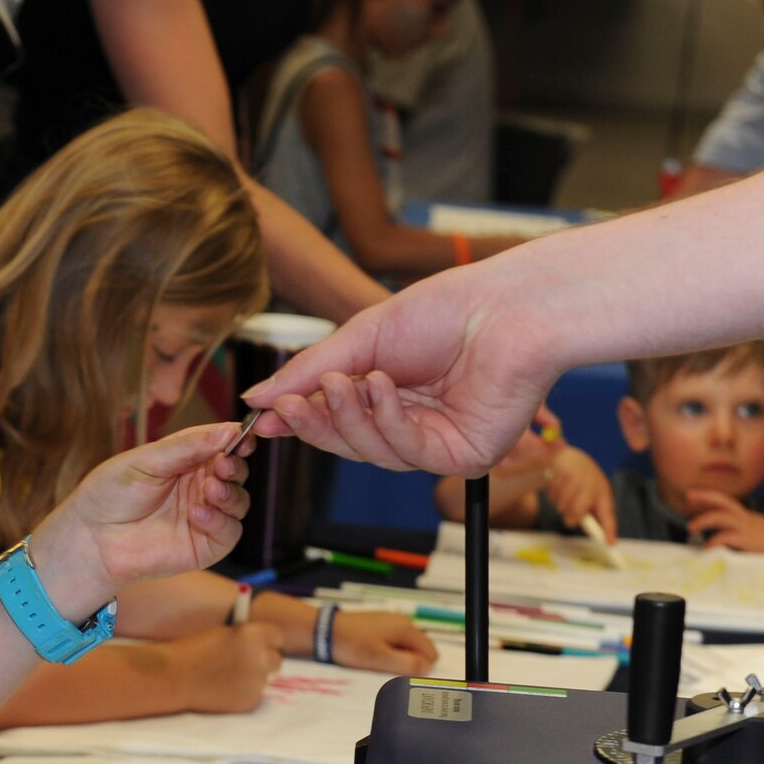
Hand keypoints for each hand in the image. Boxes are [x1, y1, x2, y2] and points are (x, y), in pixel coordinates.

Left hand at [28, 423, 252, 619]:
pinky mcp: (206, 545)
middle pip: (236, 471)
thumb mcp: (146, 460)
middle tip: (224, 464)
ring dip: (230, 493)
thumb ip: (187, 446)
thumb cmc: (110, 494)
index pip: (223, 444)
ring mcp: (206, 515)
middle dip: (235, 466)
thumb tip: (228, 431)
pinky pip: (229, 531)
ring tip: (210, 488)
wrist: (92, 538)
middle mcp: (200, 485)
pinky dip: (220, 521)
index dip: (237, 439)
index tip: (243, 435)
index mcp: (188, 459)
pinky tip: (197, 514)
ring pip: (239, 501)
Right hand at [168, 622, 282, 712]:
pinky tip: (222, 689)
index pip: (278, 638)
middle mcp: (262, 657)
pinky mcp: (250, 701)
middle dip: (263, 662)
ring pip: (264, 679)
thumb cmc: (194, 649)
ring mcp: (258, 682)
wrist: (175, 675)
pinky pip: (254, 695)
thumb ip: (247, 638)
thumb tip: (265, 644)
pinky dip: (242, 694)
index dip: (267, 642)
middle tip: (243, 664)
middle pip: (276, 660)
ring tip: (226, 677)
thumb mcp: (225, 633)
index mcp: (255, 635)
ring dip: (252, 678)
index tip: (258, 646)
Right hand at [245, 252, 562, 475]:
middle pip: (350, 443)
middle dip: (316, 424)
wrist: (507, 307)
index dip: (300, 420)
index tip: (262, 419)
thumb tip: (256, 399)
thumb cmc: (447, 311)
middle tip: (287, 405)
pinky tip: (380, 388)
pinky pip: (409, 452)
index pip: (337, 420)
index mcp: (392, 394)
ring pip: (374, 452)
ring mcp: (439, 443)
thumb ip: (310, 370)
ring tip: (341, 381)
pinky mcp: (464, 457)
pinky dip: (387, 421)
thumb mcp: (363, 338)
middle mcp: (416, 422)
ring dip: (350, 418)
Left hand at [328, 610, 439, 674]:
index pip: (431, 653)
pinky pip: (394, 641)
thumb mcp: (380, 659)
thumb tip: (427, 669)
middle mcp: (402, 621)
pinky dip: (389, 650)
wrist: (325, 630)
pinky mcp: (380, 624)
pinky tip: (373, 655)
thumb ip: (406, 664)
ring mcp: (391, 621)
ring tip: (379, 663)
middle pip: (420, 648)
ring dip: (399, 657)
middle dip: (410, 662)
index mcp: (406, 628)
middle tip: (389, 670)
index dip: (421, 668)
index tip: (401, 675)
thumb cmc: (352, 645)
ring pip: (407, 646)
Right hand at [544, 447, 614, 539]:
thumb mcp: (592, 493)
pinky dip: (552, 495)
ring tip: (565, 492)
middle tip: (569, 514)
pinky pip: (552, 496)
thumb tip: (591, 531)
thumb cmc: (583, 479)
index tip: (610, 544)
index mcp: (602, 491)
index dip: (609, 530)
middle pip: (575, 514)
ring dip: (560, 504)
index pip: (607, 513)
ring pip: (561, 507)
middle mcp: (591, 485)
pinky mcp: (560, 474)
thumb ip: (592, 512)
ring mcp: (575, 479)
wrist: (568, 456)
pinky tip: (558, 485)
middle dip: (570, 517)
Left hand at [683, 490, 763, 553]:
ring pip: (721, 517)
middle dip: (704, 496)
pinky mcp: (749, 540)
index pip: (725, 501)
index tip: (692, 495)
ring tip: (691, 527)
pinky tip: (707, 547)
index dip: (708, 496)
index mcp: (747, 516)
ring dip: (704, 520)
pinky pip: (727, 537)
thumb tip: (727, 537)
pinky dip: (714, 541)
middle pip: (722, 501)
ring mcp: (747, 528)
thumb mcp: (758, 531)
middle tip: (688, 496)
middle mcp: (746, 518)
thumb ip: (743, 531)